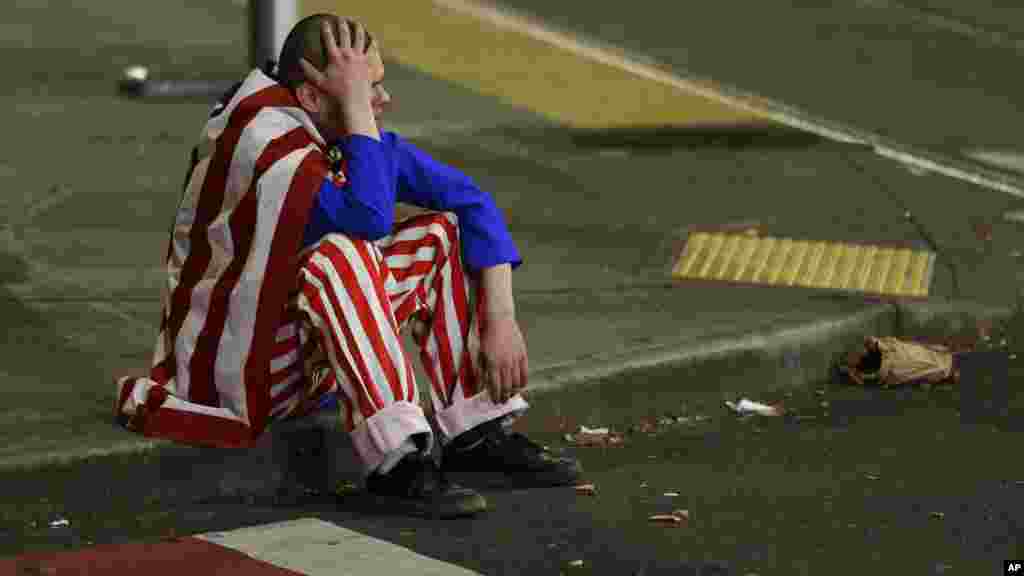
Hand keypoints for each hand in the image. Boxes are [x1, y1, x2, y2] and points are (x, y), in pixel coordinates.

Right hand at [299, 19, 376, 134]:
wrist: (353, 101)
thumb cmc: (336, 93)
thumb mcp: (319, 82)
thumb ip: (309, 70)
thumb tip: (300, 61)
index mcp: (335, 57)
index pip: (328, 38)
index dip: (326, 29)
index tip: (325, 22)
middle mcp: (347, 54)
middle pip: (345, 34)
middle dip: (342, 25)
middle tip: (340, 19)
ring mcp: (358, 58)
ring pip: (359, 38)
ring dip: (357, 29)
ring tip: (356, 23)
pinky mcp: (367, 64)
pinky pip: (370, 50)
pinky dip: (372, 43)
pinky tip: (373, 39)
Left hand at [478, 315, 528, 403]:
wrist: (499, 319)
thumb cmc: (485, 335)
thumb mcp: (477, 352)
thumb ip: (478, 370)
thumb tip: (479, 385)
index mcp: (492, 363)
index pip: (495, 387)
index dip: (495, 397)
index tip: (494, 402)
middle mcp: (505, 363)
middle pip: (507, 388)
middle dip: (504, 398)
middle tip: (502, 402)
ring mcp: (515, 359)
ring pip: (517, 383)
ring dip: (513, 392)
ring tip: (510, 395)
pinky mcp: (523, 355)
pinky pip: (524, 373)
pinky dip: (522, 382)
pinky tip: (519, 386)